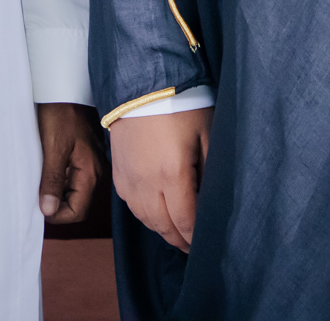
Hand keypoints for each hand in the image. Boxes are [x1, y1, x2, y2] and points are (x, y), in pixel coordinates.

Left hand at [36, 102, 102, 223]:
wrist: (66, 86)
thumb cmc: (60, 113)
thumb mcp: (54, 147)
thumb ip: (53, 180)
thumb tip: (48, 210)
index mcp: (91, 172)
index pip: (77, 211)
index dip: (57, 215)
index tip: (36, 207)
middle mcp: (95, 171)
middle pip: (76, 203)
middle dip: (56, 205)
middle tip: (34, 196)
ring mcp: (90, 163)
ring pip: (73, 191)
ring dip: (55, 192)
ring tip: (38, 182)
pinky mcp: (82, 155)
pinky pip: (71, 177)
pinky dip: (58, 179)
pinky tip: (45, 169)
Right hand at [108, 104, 211, 251]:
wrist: (141, 83)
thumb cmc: (180, 105)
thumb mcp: (207, 134)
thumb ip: (210, 170)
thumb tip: (211, 199)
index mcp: (172, 175)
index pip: (186, 221)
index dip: (196, 238)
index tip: (205, 245)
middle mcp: (147, 183)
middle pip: (164, 227)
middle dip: (180, 240)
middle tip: (193, 246)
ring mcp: (129, 179)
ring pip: (145, 219)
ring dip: (162, 230)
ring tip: (176, 233)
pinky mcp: (118, 173)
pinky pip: (131, 205)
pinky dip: (145, 215)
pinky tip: (156, 214)